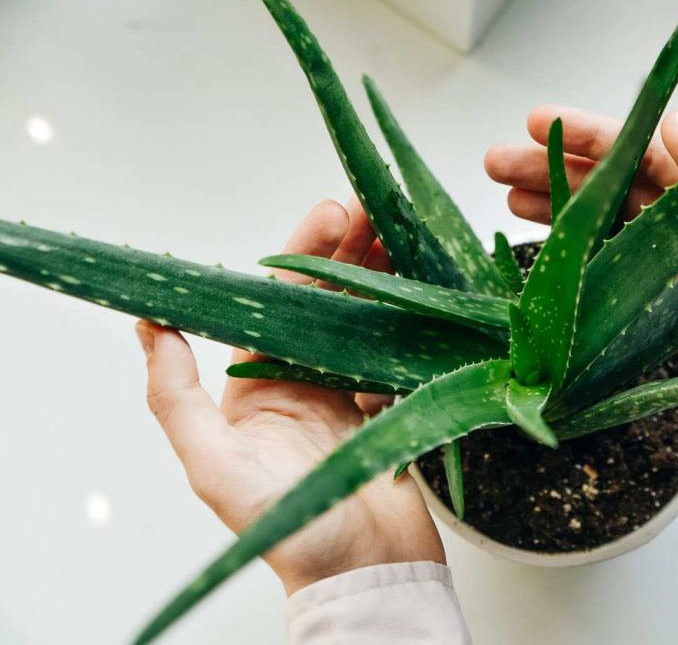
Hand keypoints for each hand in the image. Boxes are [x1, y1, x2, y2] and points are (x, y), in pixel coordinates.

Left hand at [135, 199, 443, 594]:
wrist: (365, 573)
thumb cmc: (288, 529)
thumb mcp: (212, 464)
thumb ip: (176, 398)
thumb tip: (148, 325)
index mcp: (260, 386)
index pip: (280, 303)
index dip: (303, 255)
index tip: (329, 215)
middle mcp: (305, 383)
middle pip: (329, 301)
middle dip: (350, 251)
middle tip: (374, 207)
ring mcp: (352, 395)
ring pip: (368, 318)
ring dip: (384, 274)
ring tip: (403, 230)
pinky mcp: (393, 409)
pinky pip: (400, 351)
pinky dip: (413, 317)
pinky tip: (427, 287)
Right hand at [485, 106, 677, 448]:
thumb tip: (672, 121)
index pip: (646, 153)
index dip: (592, 136)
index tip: (540, 121)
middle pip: (611, 187)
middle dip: (555, 169)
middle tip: (499, 161)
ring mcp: (668, 271)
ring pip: (599, 228)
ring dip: (554, 209)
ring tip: (505, 195)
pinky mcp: (654, 314)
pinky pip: (601, 279)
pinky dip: (568, 262)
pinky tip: (536, 249)